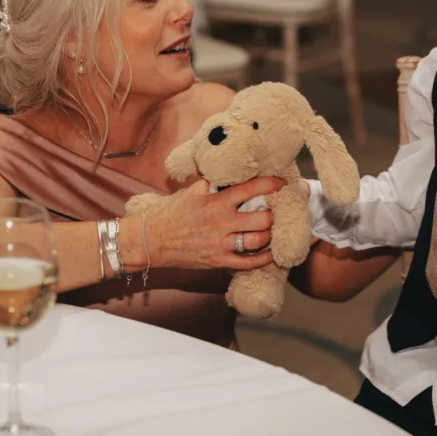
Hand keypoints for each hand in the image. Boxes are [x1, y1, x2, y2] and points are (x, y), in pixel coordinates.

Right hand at [146, 177, 284, 270]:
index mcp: (217, 202)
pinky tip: (271, 253)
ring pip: (257, 241)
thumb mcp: (192, 192)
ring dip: (271, 236)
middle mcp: (222, 223)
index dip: (270, 184)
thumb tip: (227, 172)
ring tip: (276, 230)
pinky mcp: (219, 261)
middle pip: (261, 219)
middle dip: (275, 215)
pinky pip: (248, 263)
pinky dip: (263, 259)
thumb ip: (212, 182)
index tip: (281, 183)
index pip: (250, 189)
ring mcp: (221, 244)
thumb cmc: (174, 213)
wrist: (155, 240)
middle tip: (280, 211)